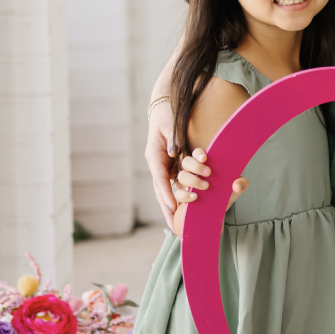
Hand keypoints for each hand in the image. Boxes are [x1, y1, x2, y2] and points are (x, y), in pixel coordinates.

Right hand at [146, 101, 177, 226]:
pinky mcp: (169, 165)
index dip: (165, 193)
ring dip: (171, 207)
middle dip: (167, 209)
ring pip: (165, 191)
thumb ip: (173, 138)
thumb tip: (175, 153)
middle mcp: (157, 163)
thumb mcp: (170, 123)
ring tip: (177, 226)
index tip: (172, 207)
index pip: (159, 177)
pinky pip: (172, 184)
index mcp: (154, 154)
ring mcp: (162, 165)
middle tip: (174, 227)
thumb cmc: (168, 113)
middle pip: (160, 190)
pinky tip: (180, 211)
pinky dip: (176, 197)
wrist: (165, 106)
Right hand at [171, 150, 246, 206]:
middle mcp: (194, 172)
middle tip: (209, 173)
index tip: (205, 158)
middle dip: (195, 166)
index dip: (198, 153)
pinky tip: (196, 197)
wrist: (215, 215)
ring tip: (206, 187)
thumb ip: (241, 184)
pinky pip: (178, 193)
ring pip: (181, 175)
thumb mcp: (234, 190)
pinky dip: (186, 195)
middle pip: (186, 161)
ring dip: (193, 180)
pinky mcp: (182, 197)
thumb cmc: (223, 197)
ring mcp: (186, 184)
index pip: (197, 153)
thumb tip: (237, 184)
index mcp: (205, 166)